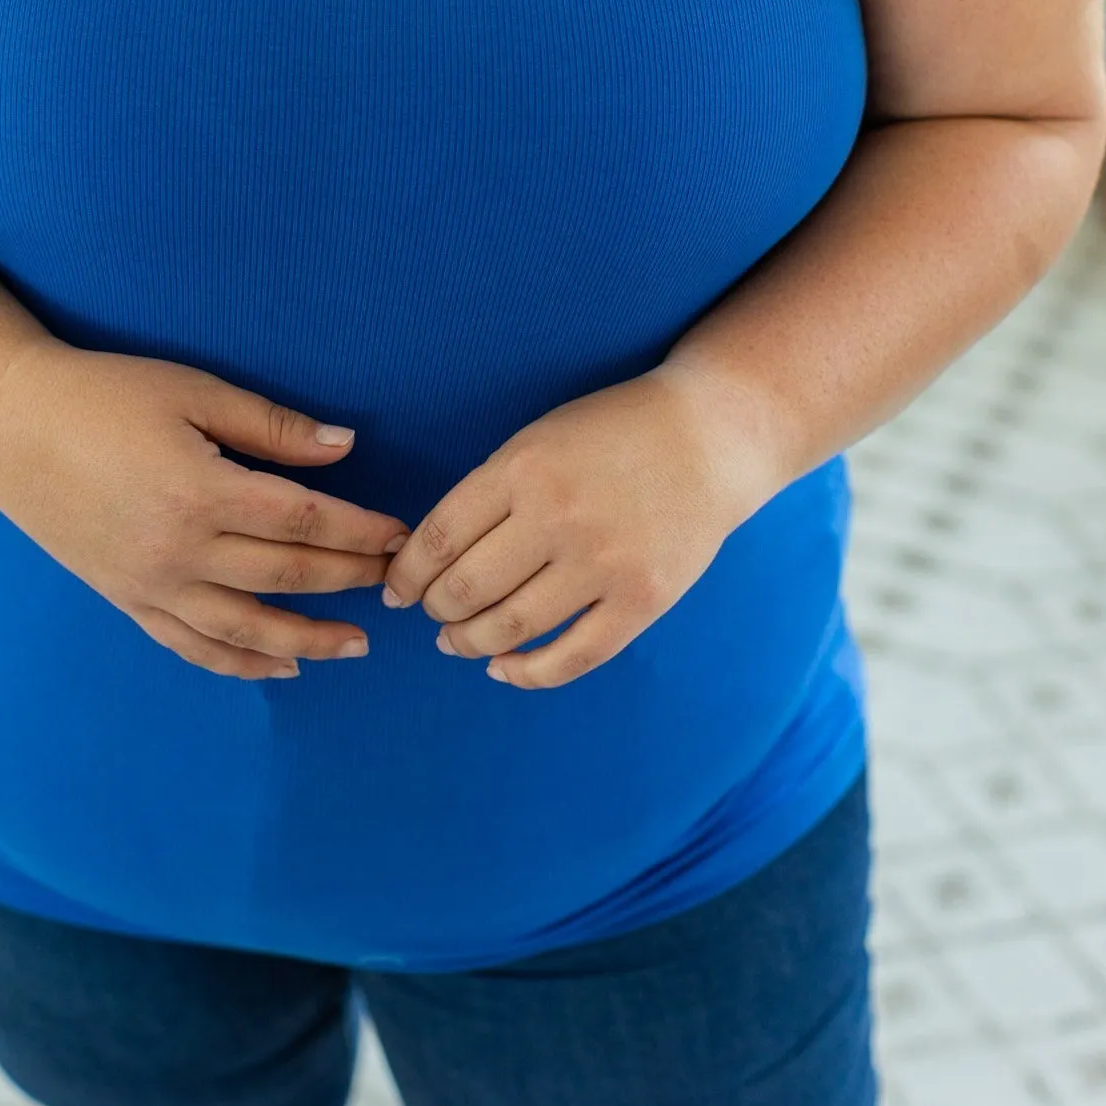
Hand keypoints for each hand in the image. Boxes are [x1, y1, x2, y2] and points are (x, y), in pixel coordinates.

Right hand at [0, 341, 411, 679]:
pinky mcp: (125, 598)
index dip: (359, 530)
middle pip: (285, 575)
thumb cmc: (103, 394)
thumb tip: (347, 447)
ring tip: (358, 645)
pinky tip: (281, 668)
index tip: (398, 534)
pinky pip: (191, 645)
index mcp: (201, 491)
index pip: (303, 520)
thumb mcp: (193, 391)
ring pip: (244, 629)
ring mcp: (149, 583)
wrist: (6, 423)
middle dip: (349, 580)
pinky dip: (239, 663)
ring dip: (307, 641)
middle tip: (398, 583)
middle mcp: (178, 550)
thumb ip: (273, 426)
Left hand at [380, 367, 764, 688]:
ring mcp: (604, 564)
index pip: (441, 537)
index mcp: (523, 469)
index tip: (396, 588)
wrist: (708, 437)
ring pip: (511, 626)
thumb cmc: (612, 433)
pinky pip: (573, 656)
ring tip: (457, 641)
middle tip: (430, 613)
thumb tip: (432, 557)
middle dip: (435, 608)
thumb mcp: (538, 438)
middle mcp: (558, 517)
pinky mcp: (642, 600)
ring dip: (471, 642)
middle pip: (467, 587)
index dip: (408, 572)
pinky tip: (504, 668)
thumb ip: (489, 492)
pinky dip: (528, 672)